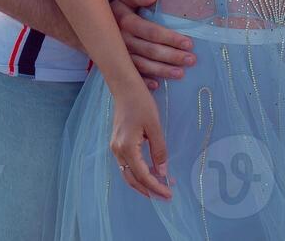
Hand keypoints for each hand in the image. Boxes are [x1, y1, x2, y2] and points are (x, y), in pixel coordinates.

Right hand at [109, 76, 172, 199]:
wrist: (125, 87)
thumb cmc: (141, 103)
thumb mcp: (155, 127)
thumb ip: (159, 151)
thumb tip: (162, 172)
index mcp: (127, 147)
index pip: (142, 175)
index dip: (156, 187)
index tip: (169, 194)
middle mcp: (118, 151)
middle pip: (132, 179)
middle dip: (148, 190)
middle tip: (164, 196)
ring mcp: (115, 147)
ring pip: (127, 173)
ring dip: (142, 183)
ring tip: (158, 187)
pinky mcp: (116, 143)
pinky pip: (126, 164)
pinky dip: (137, 172)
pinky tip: (149, 171)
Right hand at [110, 0, 196, 90]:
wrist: (90, 27)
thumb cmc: (115, 12)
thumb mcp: (124, 0)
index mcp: (126, 22)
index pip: (152, 32)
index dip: (170, 38)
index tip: (189, 43)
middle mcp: (123, 40)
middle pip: (151, 50)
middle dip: (172, 56)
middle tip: (191, 60)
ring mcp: (119, 55)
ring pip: (143, 65)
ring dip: (162, 70)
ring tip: (180, 74)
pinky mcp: (117, 65)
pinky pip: (131, 75)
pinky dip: (143, 81)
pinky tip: (157, 85)